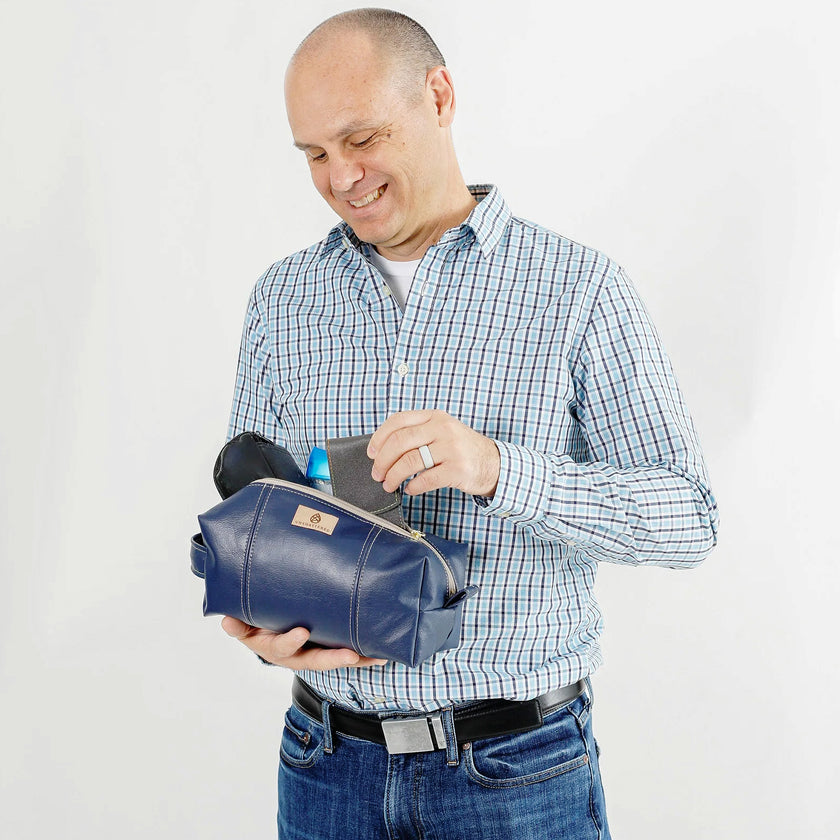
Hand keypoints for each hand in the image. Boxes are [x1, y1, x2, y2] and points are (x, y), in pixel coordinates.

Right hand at [221, 618, 386, 669]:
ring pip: (335, 659)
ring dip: (356, 659)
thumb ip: (237, 624)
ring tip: (376, 656)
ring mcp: (313, 653)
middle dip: (332, 659)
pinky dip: (365, 655)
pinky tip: (384, 652)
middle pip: (314, 660)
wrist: (264, 629)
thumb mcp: (243, 624)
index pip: (281, 647)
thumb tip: (225, 621)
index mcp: (273, 648)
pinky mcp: (327, 648)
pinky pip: (348, 654)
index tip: (301, 632)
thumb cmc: (256, 623)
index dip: (290, 641)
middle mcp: (295, 655)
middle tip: (349, 655)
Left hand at [367, 409, 499, 497]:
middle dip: (382, 460)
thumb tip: (382, 449)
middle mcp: (442, 429)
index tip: (371, 453)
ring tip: (389, 485)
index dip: (379, 437)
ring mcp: (451, 449)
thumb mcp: (442, 431)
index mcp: (435, 417)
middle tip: (376, 474)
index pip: (398, 420)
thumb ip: (418, 433)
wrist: (494, 463)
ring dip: (393, 476)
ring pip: (410, 462)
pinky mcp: (457, 470)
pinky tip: (410, 490)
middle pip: (400, 441)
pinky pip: (425, 479)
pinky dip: (412, 487)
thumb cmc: (461, 449)